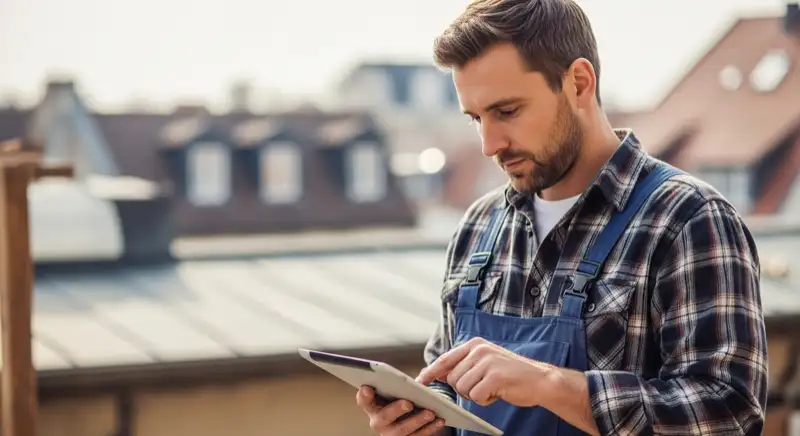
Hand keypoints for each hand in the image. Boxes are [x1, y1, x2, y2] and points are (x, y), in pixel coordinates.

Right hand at [356, 386, 447, 435]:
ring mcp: (391, 434)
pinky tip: (439, 420)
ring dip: (417, 421)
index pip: (363, 400)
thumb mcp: (397, 391)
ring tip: (430, 413)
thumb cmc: (401, 399)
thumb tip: (420, 377)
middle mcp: (378, 422)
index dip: (364, 395)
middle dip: (396, 409)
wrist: (410, 418)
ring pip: (402, 430)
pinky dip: (430, 429)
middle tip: (408, 403)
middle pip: (384, 417)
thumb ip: (399, 384)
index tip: (367, 387)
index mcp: (373, 406)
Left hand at [415, 337, 554, 407]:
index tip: (420, 381)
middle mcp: (479, 350)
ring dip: (475, 395)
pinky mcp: (494, 376)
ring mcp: (487, 362)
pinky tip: (498, 393)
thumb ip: (464, 366)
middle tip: (484, 387)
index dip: (431, 372)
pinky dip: (485, 401)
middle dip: (464, 389)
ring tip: (493, 388)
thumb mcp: (486, 364)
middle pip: (452, 378)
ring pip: (462, 388)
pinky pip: (476, 396)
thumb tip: (437, 374)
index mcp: (475, 344)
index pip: (446, 359)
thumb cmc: (512, 375)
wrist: (541, 381)